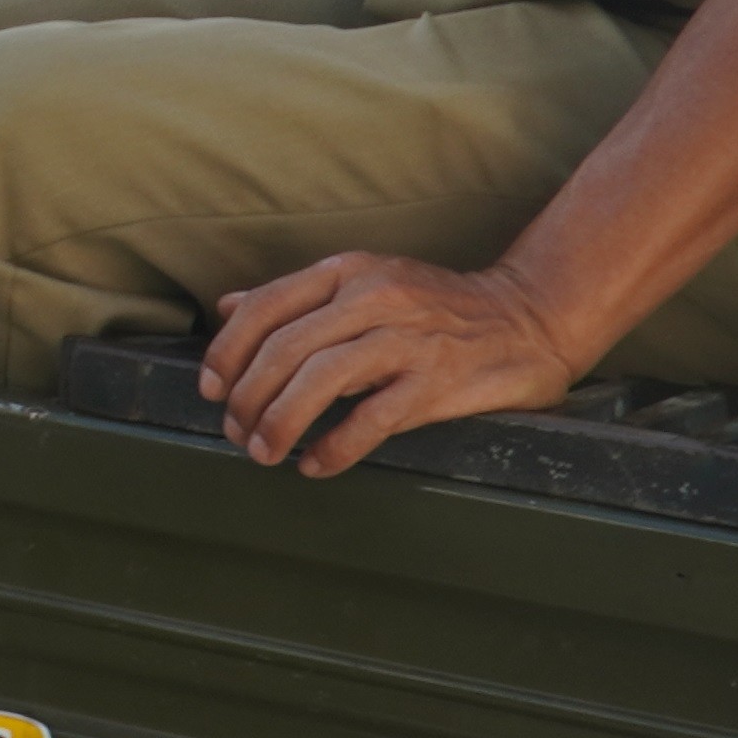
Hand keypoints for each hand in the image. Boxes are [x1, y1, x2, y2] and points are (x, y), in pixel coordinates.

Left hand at [198, 250, 589, 476]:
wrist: (527, 318)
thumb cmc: (436, 305)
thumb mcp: (364, 281)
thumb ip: (296, 296)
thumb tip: (226, 306)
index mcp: (348, 272)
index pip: (265, 307)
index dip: (227, 352)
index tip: (210, 388)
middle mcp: (373, 299)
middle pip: (285, 348)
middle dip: (247, 397)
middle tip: (233, 432)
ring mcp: (407, 339)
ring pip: (321, 380)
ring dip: (280, 422)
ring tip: (263, 453)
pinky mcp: (437, 381)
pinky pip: (373, 418)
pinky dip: (336, 446)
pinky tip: (315, 464)